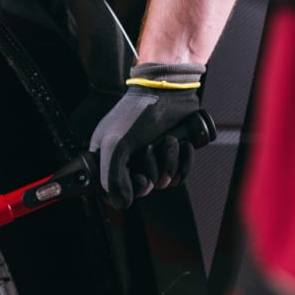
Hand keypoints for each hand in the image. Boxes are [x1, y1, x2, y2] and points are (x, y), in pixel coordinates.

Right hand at [89, 62, 204, 209]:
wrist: (170, 90)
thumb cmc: (138, 112)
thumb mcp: (116, 145)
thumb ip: (113, 178)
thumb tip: (123, 204)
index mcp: (109, 159)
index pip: (115, 192)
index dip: (130, 190)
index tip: (139, 179)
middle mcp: (131, 161)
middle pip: (145, 188)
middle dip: (153, 170)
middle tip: (150, 148)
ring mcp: (153, 158)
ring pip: (165, 181)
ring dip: (170, 161)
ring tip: (168, 139)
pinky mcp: (173, 155)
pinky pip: (181, 173)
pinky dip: (185, 160)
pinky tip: (182, 144)